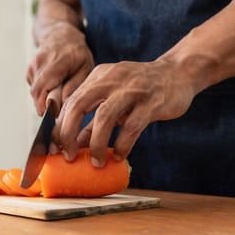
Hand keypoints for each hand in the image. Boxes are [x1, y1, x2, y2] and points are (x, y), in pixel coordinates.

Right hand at [27, 24, 94, 114]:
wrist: (60, 35)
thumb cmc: (77, 53)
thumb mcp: (85, 67)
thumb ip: (75, 85)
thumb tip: (65, 104)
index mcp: (57, 61)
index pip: (44, 87)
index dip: (46, 105)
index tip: (55, 116)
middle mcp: (40, 62)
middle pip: (36, 93)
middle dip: (45, 107)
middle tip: (57, 114)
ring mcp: (32, 66)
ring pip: (35, 93)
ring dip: (44, 100)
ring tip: (58, 96)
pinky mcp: (29, 71)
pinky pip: (34, 89)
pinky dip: (42, 93)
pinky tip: (53, 87)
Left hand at [54, 59, 197, 166]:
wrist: (178, 73)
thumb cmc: (142, 90)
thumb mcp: (113, 98)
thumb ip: (94, 120)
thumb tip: (76, 144)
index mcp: (98, 77)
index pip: (70, 102)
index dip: (59, 126)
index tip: (56, 148)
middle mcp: (111, 79)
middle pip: (79, 105)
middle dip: (68, 133)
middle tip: (69, 156)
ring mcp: (132, 89)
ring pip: (104, 116)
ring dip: (96, 143)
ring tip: (96, 162)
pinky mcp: (152, 102)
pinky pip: (132, 126)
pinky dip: (123, 144)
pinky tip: (120, 155)